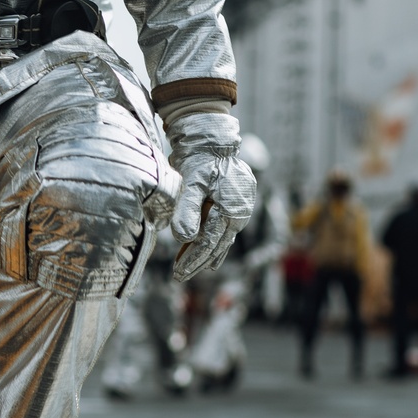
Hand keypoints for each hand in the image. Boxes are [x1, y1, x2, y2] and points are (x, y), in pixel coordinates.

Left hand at [168, 113, 255, 280]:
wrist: (212, 140)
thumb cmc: (201, 159)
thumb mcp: (192, 183)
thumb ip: (188, 210)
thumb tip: (184, 238)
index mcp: (232, 209)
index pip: (209, 241)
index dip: (193, 259)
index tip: (178, 273)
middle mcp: (239, 213)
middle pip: (216, 244)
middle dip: (197, 262)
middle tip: (179, 277)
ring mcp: (239, 211)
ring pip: (220, 240)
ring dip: (204, 255)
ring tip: (189, 270)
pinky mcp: (234, 207)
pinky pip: (223, 232)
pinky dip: (214, 245)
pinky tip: (211, 260)